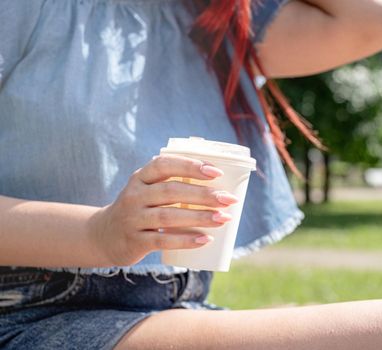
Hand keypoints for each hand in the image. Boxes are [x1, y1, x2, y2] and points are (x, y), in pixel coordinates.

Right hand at [88, 155, 238, 265]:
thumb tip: (220, 182)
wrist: (104, 236)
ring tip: (224, 218)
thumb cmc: (140, 208)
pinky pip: (163, 240)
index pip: (163, 165)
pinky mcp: (135, 241)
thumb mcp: (147, 190)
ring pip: (169, 216)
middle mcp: (134, 195)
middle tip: (229, 199)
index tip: (216, 172)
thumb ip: (173, 182)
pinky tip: (205, 239)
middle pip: (171, 191)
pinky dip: (186, 240)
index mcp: (140, 178)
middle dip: (203, 195)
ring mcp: (133, 219)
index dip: (190, 166)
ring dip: (200, 217)